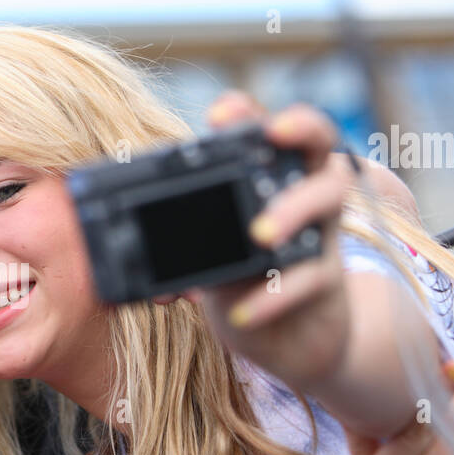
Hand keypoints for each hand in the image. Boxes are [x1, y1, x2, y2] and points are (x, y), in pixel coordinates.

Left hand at [156, 91, 357, 384]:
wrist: (294, 341)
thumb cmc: (247, 284)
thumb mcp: (211, 259)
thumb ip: (183, 243)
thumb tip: (124, 251)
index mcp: (272, 179)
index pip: (267, 130)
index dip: (248, 114)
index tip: (218, 113)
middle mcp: (306, 194)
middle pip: (320, 141)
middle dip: (300, 126)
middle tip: (273, 133)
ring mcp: (322, 233)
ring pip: (329, 198)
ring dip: (293, 209)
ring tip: (259, 234)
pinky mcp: (328, 281)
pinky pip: (309, 278)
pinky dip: (272, 297)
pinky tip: (242, 311)